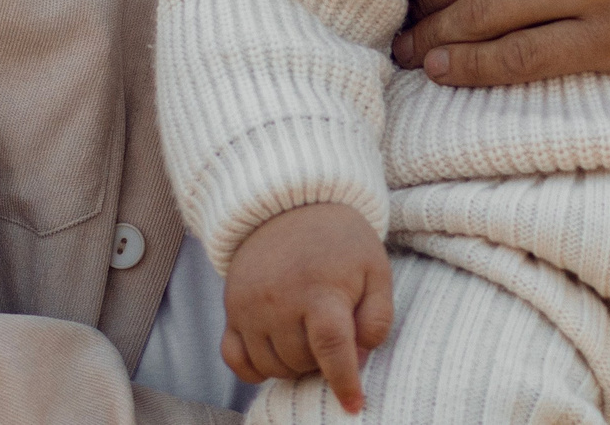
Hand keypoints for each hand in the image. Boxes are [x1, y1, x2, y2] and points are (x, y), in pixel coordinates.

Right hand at [221, 204, 393, 411]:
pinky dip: (255, 368)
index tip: (354, 405)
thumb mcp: (375, 269)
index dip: (344, 382)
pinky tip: (276, 352)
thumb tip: (361, 356)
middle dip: (322, 362)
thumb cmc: (340, 241)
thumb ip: (377, 317)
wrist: (291, 204)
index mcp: (321, 290)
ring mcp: (250, 306)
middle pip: (302, 362)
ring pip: (272, 367)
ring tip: (308, 334)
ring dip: (293, 364)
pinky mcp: (232, 308)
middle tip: (332, 335)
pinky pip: (236, 360)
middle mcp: (280, 301)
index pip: (331, 349)